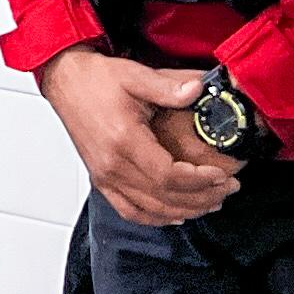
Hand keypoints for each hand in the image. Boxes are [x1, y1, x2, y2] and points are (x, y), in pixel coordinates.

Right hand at [39, 45, 241, 227]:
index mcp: (123, 140)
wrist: (66, 82)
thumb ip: (169, 85)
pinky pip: (130, 210)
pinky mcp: (101, 179)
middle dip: (201, 198)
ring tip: (211, 202)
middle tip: (227, 189)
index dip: (199, 181)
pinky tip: (174, 215)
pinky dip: (155, 218)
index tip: (221, 176)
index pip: (167, 176)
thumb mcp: (135, 75)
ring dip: (184, 211)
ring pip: (150, 209)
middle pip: (164, 198)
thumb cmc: (95, 80)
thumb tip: (199, 89)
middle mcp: (113, 165)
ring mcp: (105, 176)